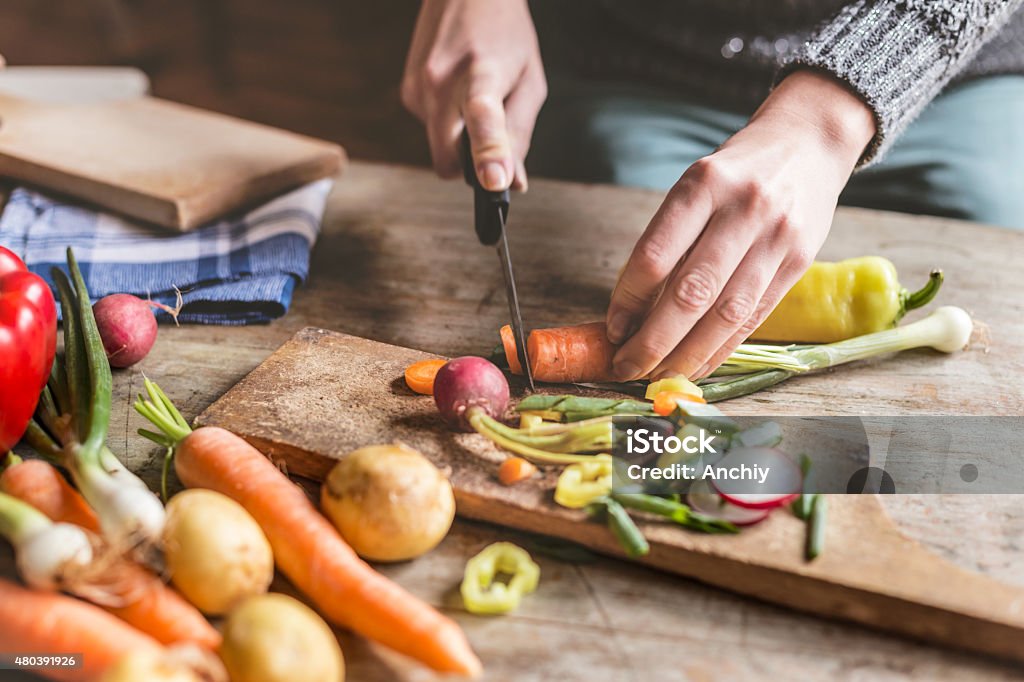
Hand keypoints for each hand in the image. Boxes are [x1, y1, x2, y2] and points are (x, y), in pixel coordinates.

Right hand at [400, 0, 545, 190]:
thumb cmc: (504, 35)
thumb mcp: (530, 82)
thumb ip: (520, 134)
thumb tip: (513, 182)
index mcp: (481, 73)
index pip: (482, 117)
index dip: (488, 153)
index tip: (494, 182)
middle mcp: (441, 81)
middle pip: (447, 159)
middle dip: (468, 168)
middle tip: (493, 148)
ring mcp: (418, 88)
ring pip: (440, 148)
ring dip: (460, 139)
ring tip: (476, 99)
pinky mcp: (407, 93)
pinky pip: (432, 131)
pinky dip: (449, 124)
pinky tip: (457, 93)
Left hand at [606, 70, 876, 380]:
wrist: (809, 143)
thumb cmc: (736, 172)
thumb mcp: (696, 186)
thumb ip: (670, 241)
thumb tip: (632, 313)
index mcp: (704, 183)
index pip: (655, 255)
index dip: (628, 300)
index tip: (612, 329)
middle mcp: (743, 208)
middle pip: (691, 292)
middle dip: (653, 340)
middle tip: (627, 367)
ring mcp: (777, 236)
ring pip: (726, 313)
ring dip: (687, 354)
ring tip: (658, 376)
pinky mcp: (800, 261)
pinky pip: (754, 318)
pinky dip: (721, 348)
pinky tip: (697, 365)